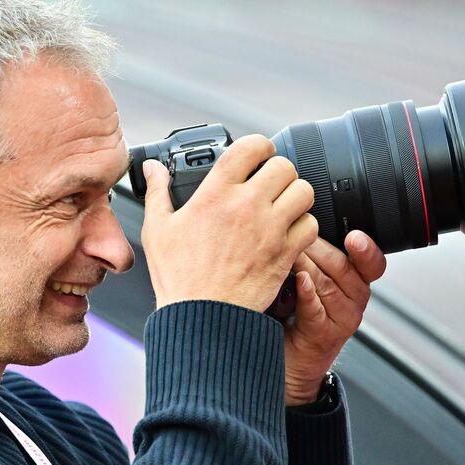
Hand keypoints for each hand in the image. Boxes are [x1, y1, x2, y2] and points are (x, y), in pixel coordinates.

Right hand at [141, 135, 318, 311]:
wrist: (202, 317)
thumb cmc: (179, 278)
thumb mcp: (158, 229)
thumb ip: (157, 192)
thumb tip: (154, 169)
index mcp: (215, 193)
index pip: (250, 147)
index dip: (259, 146)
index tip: (258, 154)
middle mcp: (247, 206)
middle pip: (284, 166)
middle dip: (279, 171)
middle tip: (271, 183)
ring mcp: (270, 229)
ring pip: (304, 191)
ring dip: (296, 195)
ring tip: (283, 205)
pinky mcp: (285, 252)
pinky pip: (310, 225)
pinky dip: (304, 226)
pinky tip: (289, 232)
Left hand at [284, 231, 385, 405]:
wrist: (292, 359)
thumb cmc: (299, 312)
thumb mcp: (314, 279)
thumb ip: (317, 256)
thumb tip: (303, 224)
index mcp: (358, 282)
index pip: (372, 263)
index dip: (366, 249)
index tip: (354, 237)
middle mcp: (355, 300)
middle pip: (342, 267)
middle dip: (317, 248)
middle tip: (294, 235)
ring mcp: (342, 319)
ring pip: (327, 285)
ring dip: (306, 266)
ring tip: (289, 254)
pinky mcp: (324, 335)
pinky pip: (317, 310)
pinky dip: (307, 294)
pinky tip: (299, 282)